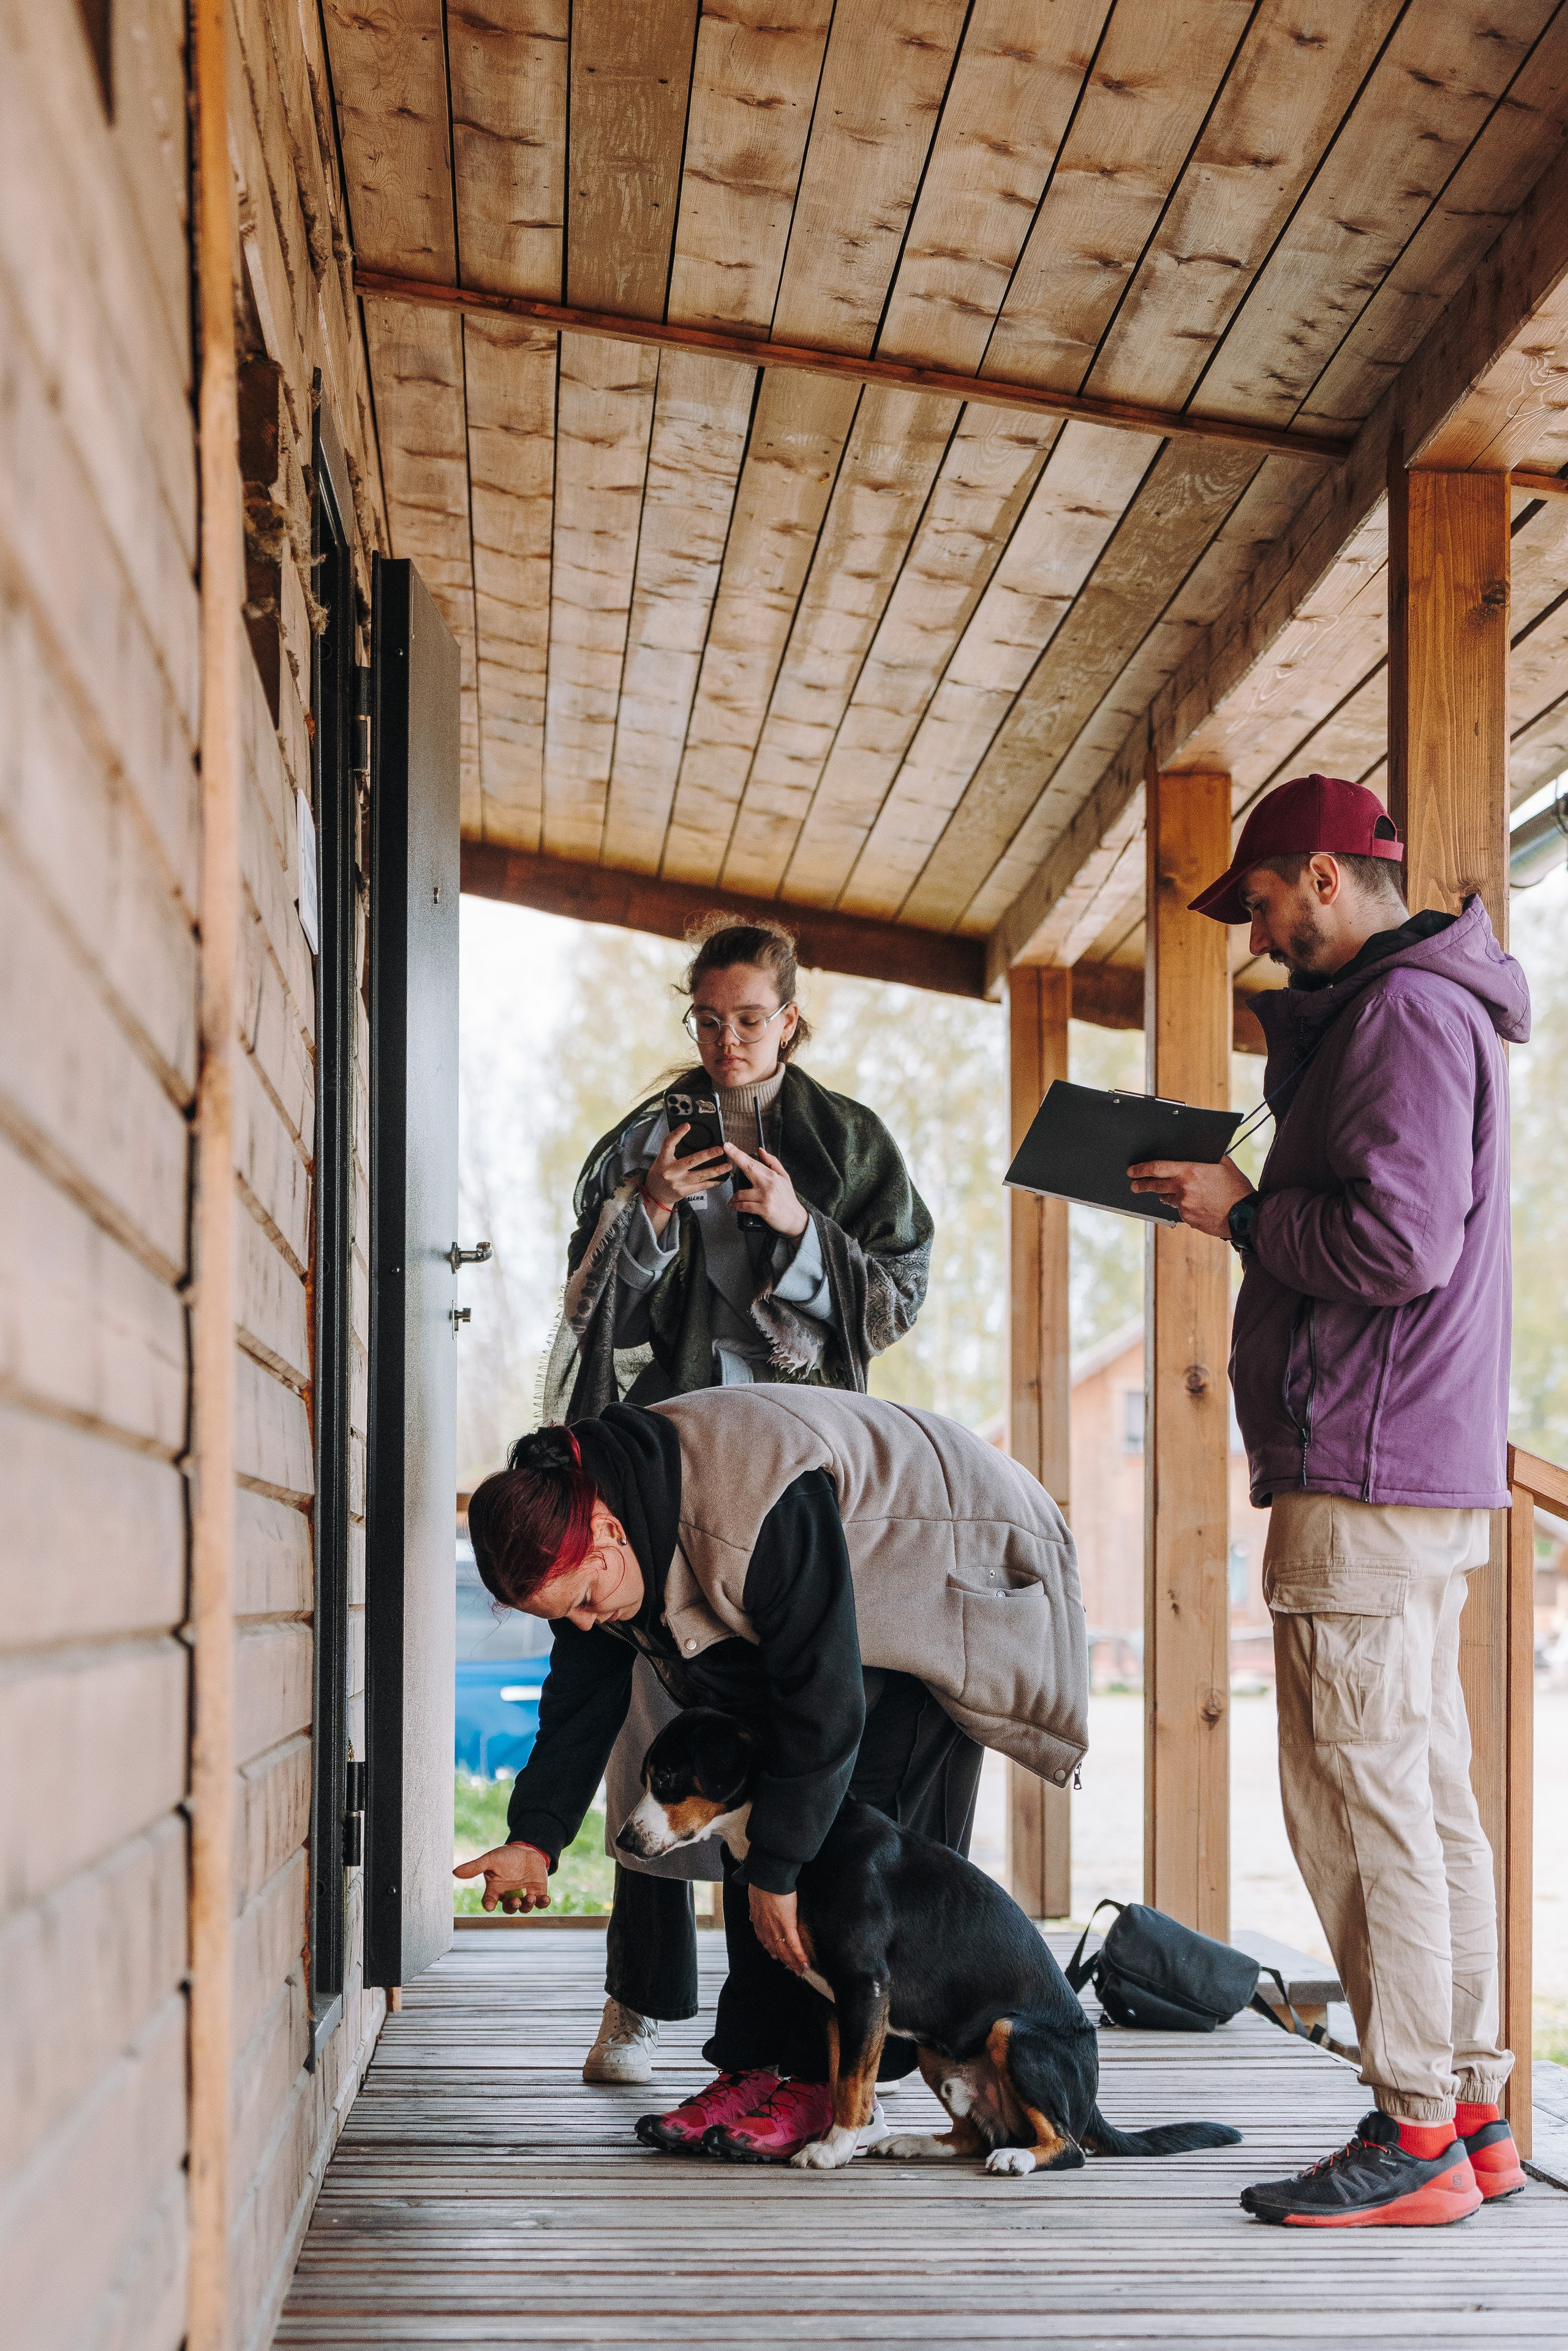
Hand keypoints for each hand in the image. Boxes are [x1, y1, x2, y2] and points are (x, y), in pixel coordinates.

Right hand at [453, 1841, 550, 1913]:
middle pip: (508, 1908)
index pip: (489, 1900)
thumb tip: (454, 1872)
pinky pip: (540, 1903)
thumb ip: (475, 1867)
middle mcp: (508, 1896)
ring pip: (524, 1908)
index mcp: (495, 1890)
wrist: (526, 1851)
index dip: (488, 1904)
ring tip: (529, 1897)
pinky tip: (545, 1899)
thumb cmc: (506, 1856)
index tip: (488, 1906)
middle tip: (514, 1902)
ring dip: (527, 1905)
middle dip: (511, 1907)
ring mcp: (523, 1896)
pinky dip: (543, 1903)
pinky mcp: (537, 1893)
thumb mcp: (490, 1859)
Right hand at [643, 1125, 730, 1218]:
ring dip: (716, 1170)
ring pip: (701, 1175)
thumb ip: (673, 1150)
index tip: (687, 1125)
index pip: (669, 1144)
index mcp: (663, 1160)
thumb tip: (690, 1136)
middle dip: (708, 1155)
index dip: (677, 1133)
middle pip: (691, 1161)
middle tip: (720, 1149)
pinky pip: (702, 1186)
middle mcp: (670, 1172)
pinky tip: (722, 1178)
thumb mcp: (661, 1159)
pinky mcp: (684, 1192)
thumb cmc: (659, 1174)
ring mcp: (678, 1183)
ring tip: (727, 1165)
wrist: (655, 1194)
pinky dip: (714, 1182)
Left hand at [724, 1144, 807, 1237]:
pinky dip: (736, 1206)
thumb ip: (772, 1163)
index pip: (753, 1161)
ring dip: (733, 1197)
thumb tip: (761, 1151)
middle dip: (735, 1157)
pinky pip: (743, 1206)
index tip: (729, 1145)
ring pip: (741, 1193)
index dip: (739, 1152)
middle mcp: (768, 1184)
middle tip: (725, 1148)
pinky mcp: (763, 1209)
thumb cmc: (788, 1199)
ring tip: (733, 1200)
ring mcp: (765, 1197)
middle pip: (748, 1168)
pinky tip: (734, 1206)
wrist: (796, 1219)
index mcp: (772, 1176)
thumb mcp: (784, 1178)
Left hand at [749, 1885, 808, 1972]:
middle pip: (775, 1949)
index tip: (776, 1954)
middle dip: (783, 1960)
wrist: (768, 1877)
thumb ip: (758, 1903)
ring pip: (784, 1951)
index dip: (771, 1948)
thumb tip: (756, 1904)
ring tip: (800, 1970)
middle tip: (791, 1968)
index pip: (764, 1940)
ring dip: (792, 1962)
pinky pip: (794, 1944)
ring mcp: (776, 1928)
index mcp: (758, 1920)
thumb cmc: (762, 1881)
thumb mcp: (756, 1894)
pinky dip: (800, 1956)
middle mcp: (765, 1928)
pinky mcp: (787, 1925)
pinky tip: (806, 1964)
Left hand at [1127, 1154, 1253, 1237]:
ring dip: (1168, 1195)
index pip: (1157, 1168)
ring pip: (1168, 1199)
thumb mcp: (1224, 1164)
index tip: (1132, 1170)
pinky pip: (1181, 1211)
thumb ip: (1207, 1156)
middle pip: (1155, 1186)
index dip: (1141, 1169)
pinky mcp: (1189, 1220)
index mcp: (1190, 1172)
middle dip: (1142, 1185)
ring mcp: (1185, 1207)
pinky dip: (1185, 1207)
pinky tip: (1198, 1204)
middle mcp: (1184, 1189)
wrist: (1246, 1215)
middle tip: (1135, 1184)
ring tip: (1179, 1192)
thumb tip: (1199, 1148)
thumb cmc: (1236, 1188)